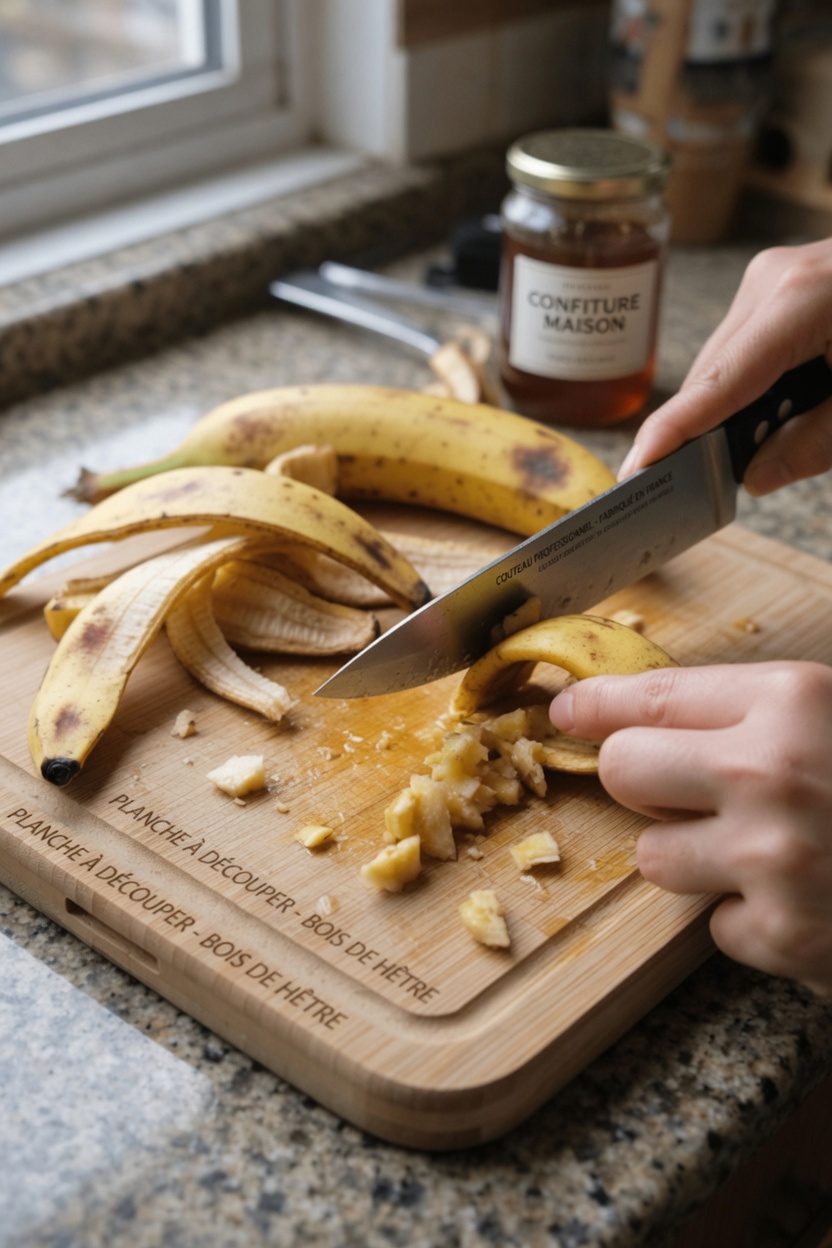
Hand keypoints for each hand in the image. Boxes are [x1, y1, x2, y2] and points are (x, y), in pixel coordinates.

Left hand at [550, 662, 831, 994]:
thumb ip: (768, 711)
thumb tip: (666, 713)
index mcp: (792, 701)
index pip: (650, 695)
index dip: (596, 704)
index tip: (565, 711)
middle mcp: (768, 773)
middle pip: (624, 771)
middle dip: (641, 781)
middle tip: (679, 789)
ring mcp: (770, 860)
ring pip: (654, 858)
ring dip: (695, 859)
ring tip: (767, 853)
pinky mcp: (782, 936)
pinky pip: (715, 927)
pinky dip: (749, 921)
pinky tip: (806, 904)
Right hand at [618, 240, 831, 493]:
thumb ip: (815, 444)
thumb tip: (757, 477)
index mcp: (796, 303)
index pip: (715, 384)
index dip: (672, 432)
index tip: (637, 470)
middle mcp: (772, 281)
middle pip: (713, 374)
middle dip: (713, 429)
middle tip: (720, 483)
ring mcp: (775, 275)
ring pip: (726, 360)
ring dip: (738, 406)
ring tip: (778, 435)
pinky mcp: (782, 280)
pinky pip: (747, 343)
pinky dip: (756, 381)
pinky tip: (784, 404)